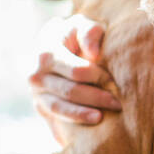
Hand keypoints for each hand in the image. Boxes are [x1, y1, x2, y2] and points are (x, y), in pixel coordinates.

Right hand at [28, 14, 120, 136]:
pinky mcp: (41, 109)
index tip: (114, 80)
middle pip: (69, 91)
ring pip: (59, 108)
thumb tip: (94, 54)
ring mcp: (36, 94)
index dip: (97, 77)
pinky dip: (72, 125)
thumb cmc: (75, 37)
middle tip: (117, 103)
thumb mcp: (82, 25)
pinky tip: (89, 128)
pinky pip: (56, 121)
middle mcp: (36, 75)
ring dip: (82, 115)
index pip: (76, 71)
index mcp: (46, 53)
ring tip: (101, 118)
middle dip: (95, 98)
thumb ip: (89, 31)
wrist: (54, 48)